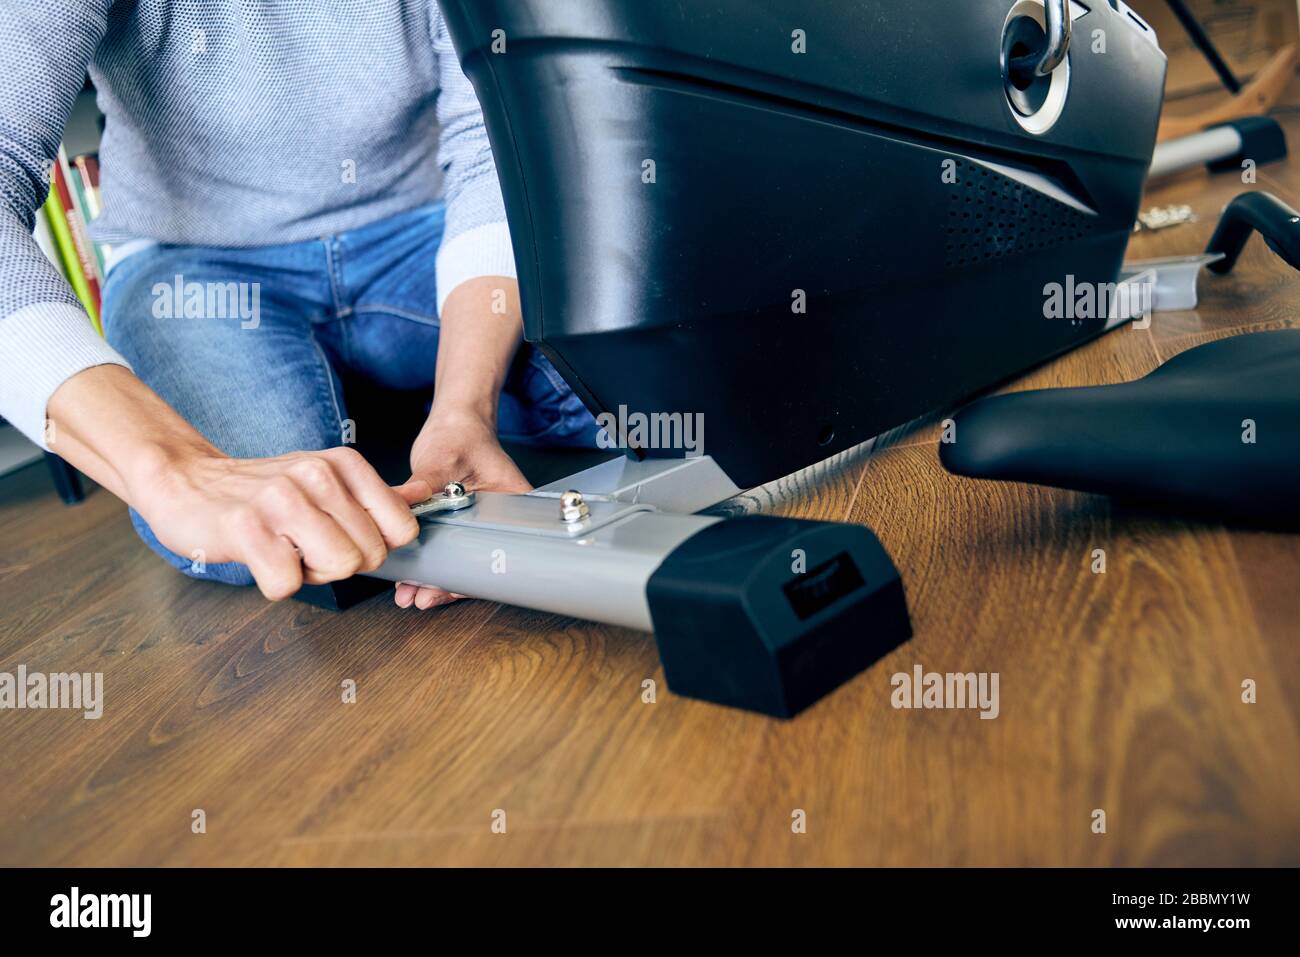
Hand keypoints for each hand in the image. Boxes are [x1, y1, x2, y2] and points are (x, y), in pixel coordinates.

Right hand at [137, 446, 430, 599]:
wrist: (186, 482)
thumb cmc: (261, 492)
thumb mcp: (322, 480)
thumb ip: (368, 498)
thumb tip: (420, 504)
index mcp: (343, 464)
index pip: (402, 528)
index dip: (375, 547)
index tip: (343, 539)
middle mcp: (317, 476)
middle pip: (371, 555)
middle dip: (341, 565)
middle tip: (304, 548)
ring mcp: (281, 499)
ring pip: (339, 567)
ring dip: (310, 575)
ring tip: (283, 552)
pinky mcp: (246, 527)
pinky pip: (287, 583)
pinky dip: (274, 584)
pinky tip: (259, 559)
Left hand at [397, 409, 530, 609]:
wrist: (455, 423)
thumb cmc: (462, 434)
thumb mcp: (442, 459)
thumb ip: (424, 485)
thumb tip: (403, 505)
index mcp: (512, 505)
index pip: (496, 551)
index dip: (470, 576)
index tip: (446, 588)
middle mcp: (497, 520)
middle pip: (478, 564)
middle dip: (447, 586)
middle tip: (420, 597)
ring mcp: (476, 524)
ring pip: (460, 563)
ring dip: (435, 580)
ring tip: (408, 594)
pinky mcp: (455, 524)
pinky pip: (446, 551)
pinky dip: (428, 565)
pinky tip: (408, 579)